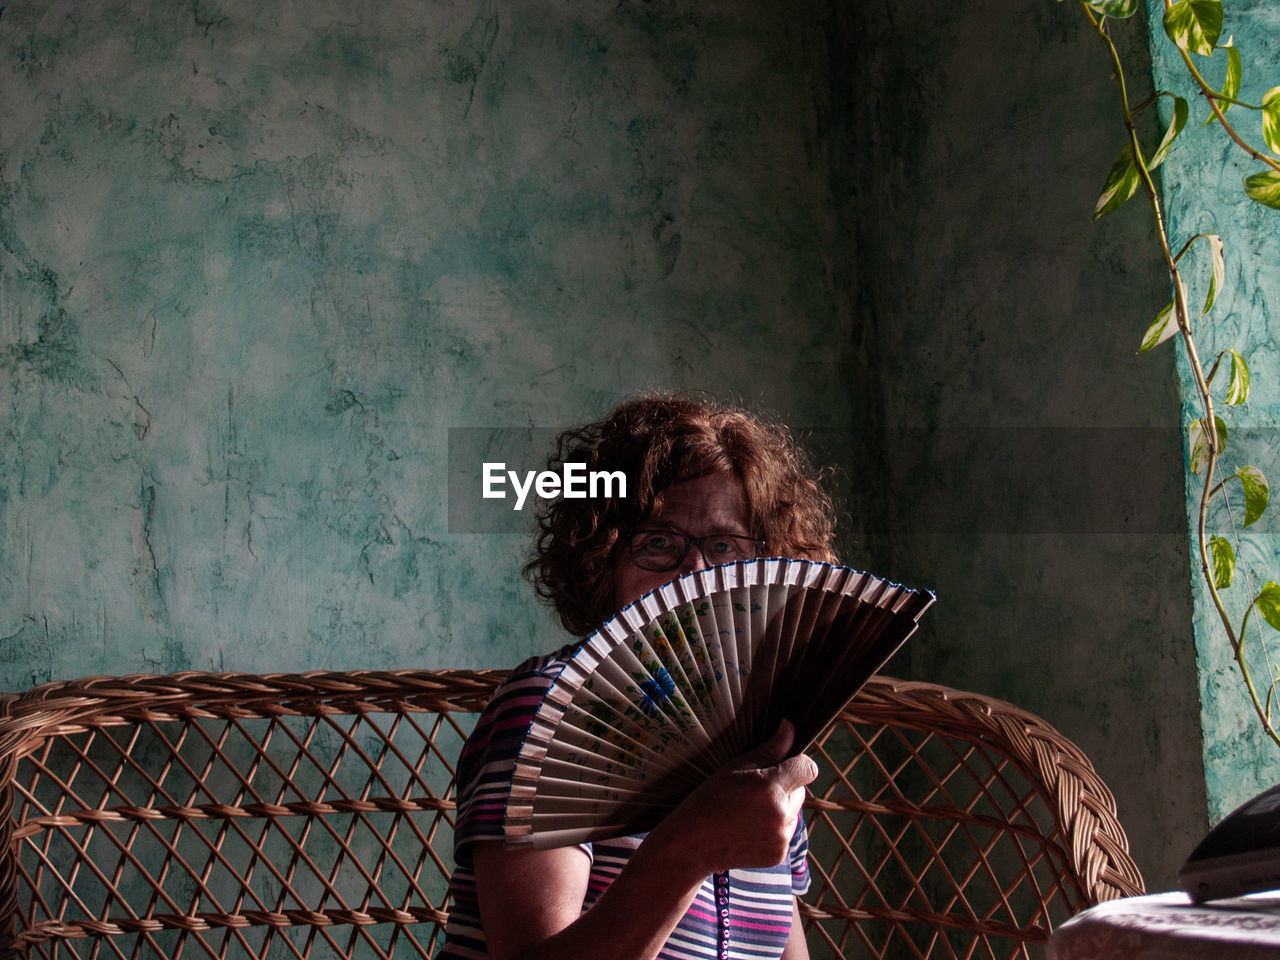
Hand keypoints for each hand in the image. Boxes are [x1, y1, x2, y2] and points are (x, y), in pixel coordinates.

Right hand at [660, 719, 817, 874]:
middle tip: (755, 790)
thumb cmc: (710, 799)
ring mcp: (781, 838)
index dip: (797, 763)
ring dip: (780, 808)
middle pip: (801, 790)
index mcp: (770, 788)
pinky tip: (749, 828)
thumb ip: (769, 750)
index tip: (783, 764)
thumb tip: (789, 727)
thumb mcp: (735, 768)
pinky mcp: (779, 855)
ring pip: (793, 812)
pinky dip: (773, 829)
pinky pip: (785, 833)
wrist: (693, 843)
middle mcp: (781, 815)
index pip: (807, 769)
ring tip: (749, 811)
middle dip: (785, 786)